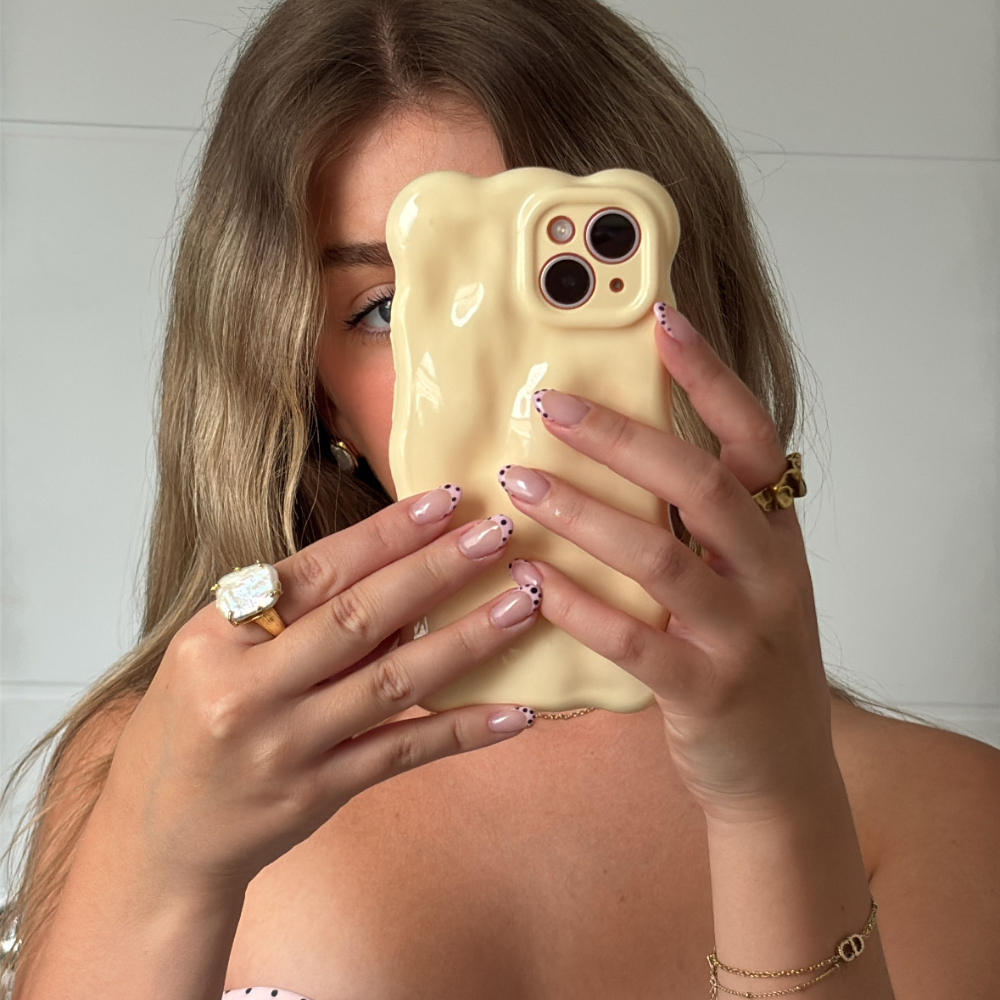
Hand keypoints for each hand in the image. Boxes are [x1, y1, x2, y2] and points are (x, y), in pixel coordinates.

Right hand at [103, 490, 538, 891]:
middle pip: (360, 618)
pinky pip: (402, 753)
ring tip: (522, 603)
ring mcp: (287, 746)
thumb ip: (290, 616)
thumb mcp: (213, 654)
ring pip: (393, 682)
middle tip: (497, 535)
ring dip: (467, 641)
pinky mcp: (318, 794)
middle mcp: (251, 689)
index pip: (315, 572)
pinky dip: (461, 730)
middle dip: (436, 571)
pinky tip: (515, 712)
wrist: (160, 838)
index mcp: (217, 637)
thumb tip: (395, 576)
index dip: (385, 535)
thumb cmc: (189, 726)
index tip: (444, 501)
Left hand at [500, 303, 835, 824]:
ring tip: (518, 482)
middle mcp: (770, 576)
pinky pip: (636, 641)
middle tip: (553, 406)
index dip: (710, 377)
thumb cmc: (748, 663)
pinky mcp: (707, 693)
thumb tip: (622, 451)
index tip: (660, 320)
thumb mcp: (744, 583)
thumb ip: (700, 524)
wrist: (782, 775)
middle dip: (624, 438)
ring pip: (660, 557)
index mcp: (775, 537)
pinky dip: (579, 606)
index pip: (752, 439)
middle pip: (700, 485)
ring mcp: (743, 636)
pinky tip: (529, 582)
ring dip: (582, 514)